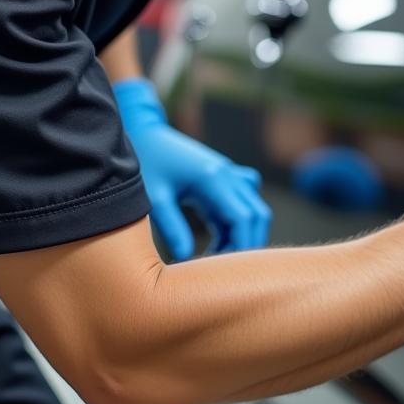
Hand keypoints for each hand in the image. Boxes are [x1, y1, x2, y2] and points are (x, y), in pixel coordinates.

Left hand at [113, 78, 271, 260]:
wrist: (146, 133)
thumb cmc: (147, 164)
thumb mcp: (154, 198)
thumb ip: (170, 227)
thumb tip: (185, 258)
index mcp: (213, 179)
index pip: (243, 218)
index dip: (241, 246)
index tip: (225, 270)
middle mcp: (228, 175)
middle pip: (257, 214)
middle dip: (248, 243)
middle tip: (223, 269)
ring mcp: (229, 174)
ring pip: (254, 208)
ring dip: (244, 232)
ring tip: (216, 255)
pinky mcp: (224, 177)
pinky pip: (245, 200)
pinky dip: (240, 220)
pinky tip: (218, 235)